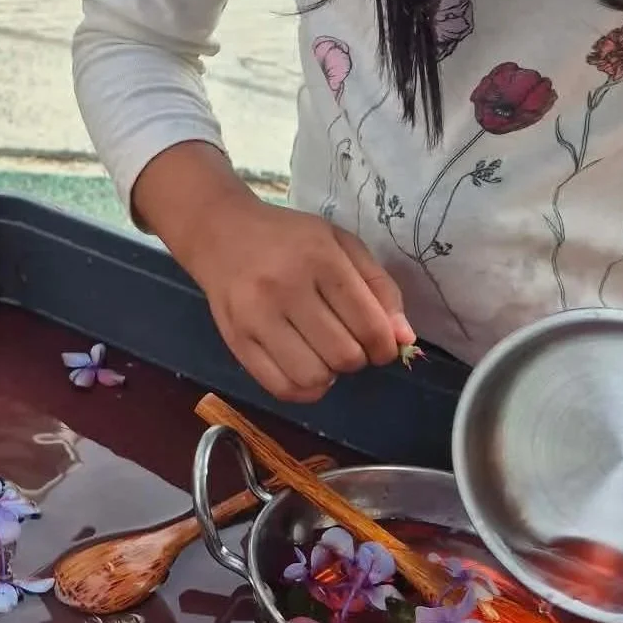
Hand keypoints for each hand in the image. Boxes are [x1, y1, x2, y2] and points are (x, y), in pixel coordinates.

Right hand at [172, 196, 414, 402]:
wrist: (219, 233)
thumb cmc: (288, 238)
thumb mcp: (340, 244)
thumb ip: (379, 287)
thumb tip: (403, 339)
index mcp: (319, 259)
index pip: (369, 325)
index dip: (386, 346)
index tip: (381, 344)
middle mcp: (285, 288)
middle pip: (344, 356)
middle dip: (358, 358)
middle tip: (348, 342)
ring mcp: (256, 317)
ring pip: (313, 377)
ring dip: (330, 374)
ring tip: (323, 354)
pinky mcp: (236, 340)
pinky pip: (280, 387)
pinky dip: (304, 389)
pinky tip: (306, 370)